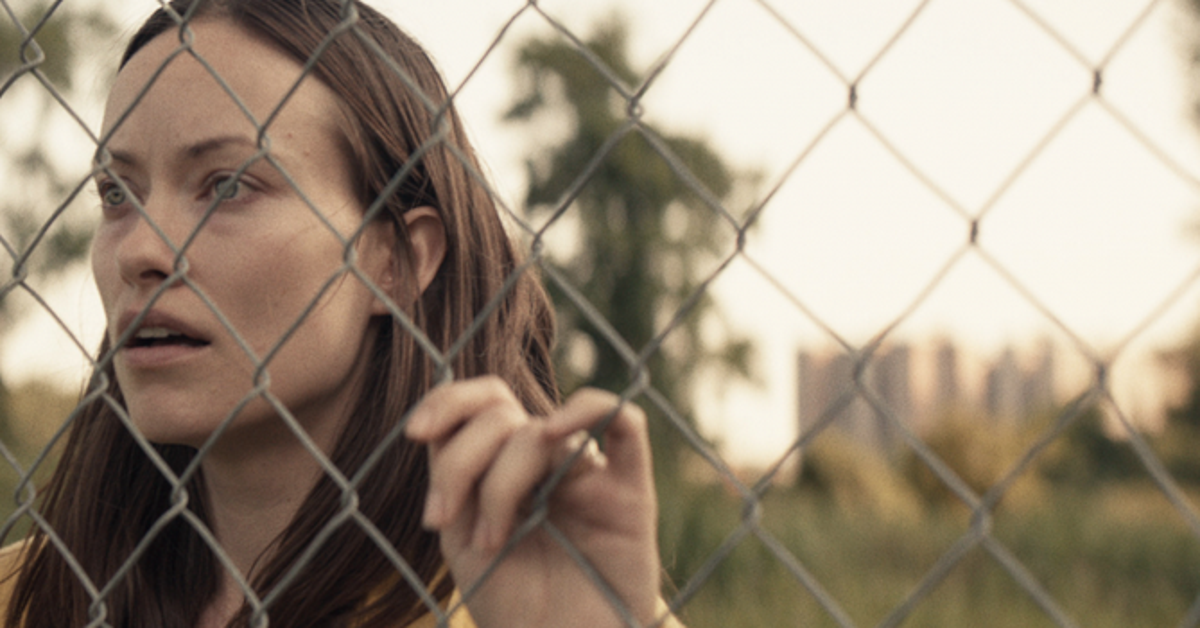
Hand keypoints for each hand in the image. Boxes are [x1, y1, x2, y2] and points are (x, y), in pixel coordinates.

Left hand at [405, 376, 660, 627]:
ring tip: (492, 540)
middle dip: (461, 462)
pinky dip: (590, 408)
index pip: (483, 404)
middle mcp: (549, 461)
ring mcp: (590, 472)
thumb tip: (441, 426)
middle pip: (501, 414)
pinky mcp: (631, 491)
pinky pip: (625, 423)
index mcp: (508, 465)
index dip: (447, 402)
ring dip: (501, 480)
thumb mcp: (463, 539)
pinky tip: (555, 432)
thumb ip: (455, 478)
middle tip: (447, 520)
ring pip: (541, 429)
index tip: (415, 434)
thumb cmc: (514, 607)